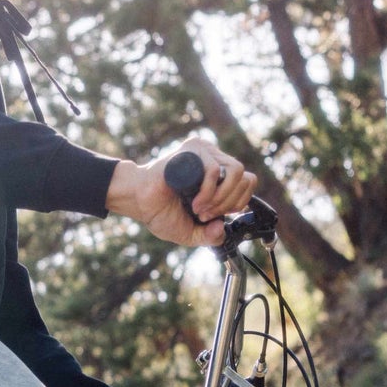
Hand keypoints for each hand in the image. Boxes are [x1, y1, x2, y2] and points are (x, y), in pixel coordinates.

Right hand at [106, 137, 256, 247]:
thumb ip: (209, 236)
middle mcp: (214, 160)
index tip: (216, 217)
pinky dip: (208, 192)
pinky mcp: (193, 150)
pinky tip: (194, 201)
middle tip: (206, 215)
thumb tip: (222, 229)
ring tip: (200, 208)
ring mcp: (205, 152)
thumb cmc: (160, 212)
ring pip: (235, 172)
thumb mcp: (191, 232)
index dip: (237, 204)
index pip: (248, 182)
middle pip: (245, 178)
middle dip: (228, 204)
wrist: (138, 201)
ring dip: (220, 198)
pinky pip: (215, 170)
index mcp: (218, 175)